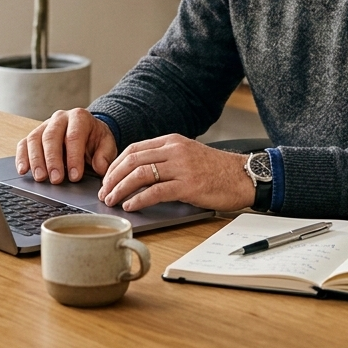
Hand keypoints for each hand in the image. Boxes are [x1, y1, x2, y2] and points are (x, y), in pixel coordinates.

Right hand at [14, 108, 117, 183]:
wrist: (87, 132)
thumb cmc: (96, 139)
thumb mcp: (107, 144)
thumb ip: (105, 155)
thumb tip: (100, 167)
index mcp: (79, 117)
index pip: (74, 136)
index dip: (74, 157)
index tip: (75, 176)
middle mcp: (60, 118)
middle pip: (51, 136)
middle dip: (53, 160)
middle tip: (56, 179)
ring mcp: (44, 125)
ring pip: (35, 139)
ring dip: (36, 160)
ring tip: (40, 178)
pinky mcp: (35, 135)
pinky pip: (24, 144)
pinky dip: (22, 157)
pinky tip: (23, 170)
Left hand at [98, 134, 254, 211]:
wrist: (243, 176)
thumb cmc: (216, 169)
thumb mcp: (188, 154)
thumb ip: (166, 158)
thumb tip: (138, 172)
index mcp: (172, 141)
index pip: (134, 149)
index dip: (115, 164)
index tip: (107, 178)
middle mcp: (175, 150)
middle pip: (132, 160)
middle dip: (112, 177)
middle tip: (104, 192)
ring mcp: (182, 167)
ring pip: (140, 174)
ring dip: (121, 189)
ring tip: (112, 200)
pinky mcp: (188, 185)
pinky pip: (156, 191)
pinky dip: (138, 199)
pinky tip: (131, 206)